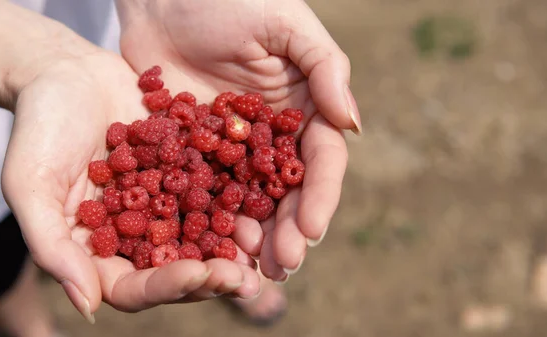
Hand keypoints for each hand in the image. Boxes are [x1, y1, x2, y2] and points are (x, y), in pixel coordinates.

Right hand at [1, 50, 259, 320]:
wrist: (68, 73)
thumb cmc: (40, 126)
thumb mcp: (32, 184)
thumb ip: (53, 245)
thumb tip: (87, 307)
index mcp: (99, 250)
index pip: (134, 287)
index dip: (168, 286)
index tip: (199, 273)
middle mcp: (137, 234)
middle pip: (177, 270)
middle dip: (211, 277)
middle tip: (244, 277)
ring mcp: (165, 204)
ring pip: (203, 238)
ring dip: (233, 248)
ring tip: (262, 248)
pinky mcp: (186, 173)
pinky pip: (216, 193)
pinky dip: (238, 202)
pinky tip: (264, 201)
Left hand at [117, 0, 360, 280]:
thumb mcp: (286, 23)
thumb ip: (325, 68)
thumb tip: (353, 124)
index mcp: (304, 107)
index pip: (321, 160)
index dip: (319, 196)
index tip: (310, 230)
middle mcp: (272, 135)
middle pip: (287, 191)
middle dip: (288, 230)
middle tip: (282, 267)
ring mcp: (232, 146)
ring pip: (249, 200)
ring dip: (254, 236)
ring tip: (252, 271)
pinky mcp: (193, 150)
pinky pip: (205, 190)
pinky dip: (210, 221)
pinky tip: (210, 247)